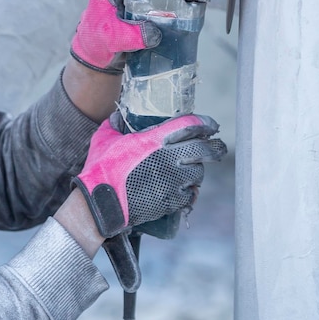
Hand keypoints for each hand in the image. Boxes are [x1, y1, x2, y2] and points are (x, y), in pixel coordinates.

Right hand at [73, 113, 226, 237]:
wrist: (100, 203)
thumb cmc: (99, 169)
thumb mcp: (104, 138)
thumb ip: (115, 124)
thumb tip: (120, 116)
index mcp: (154, 140)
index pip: (189, 125)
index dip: (205, 123)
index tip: (211, 125)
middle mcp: (168, 158)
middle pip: (204, 149)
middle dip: (216, 147)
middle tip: (219, 148)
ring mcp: (172, 181)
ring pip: (199, 173)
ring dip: (197, 170)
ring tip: (192, 170)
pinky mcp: (171, 201)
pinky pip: (190, 194)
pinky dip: (189, 191)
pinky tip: (184, 189)